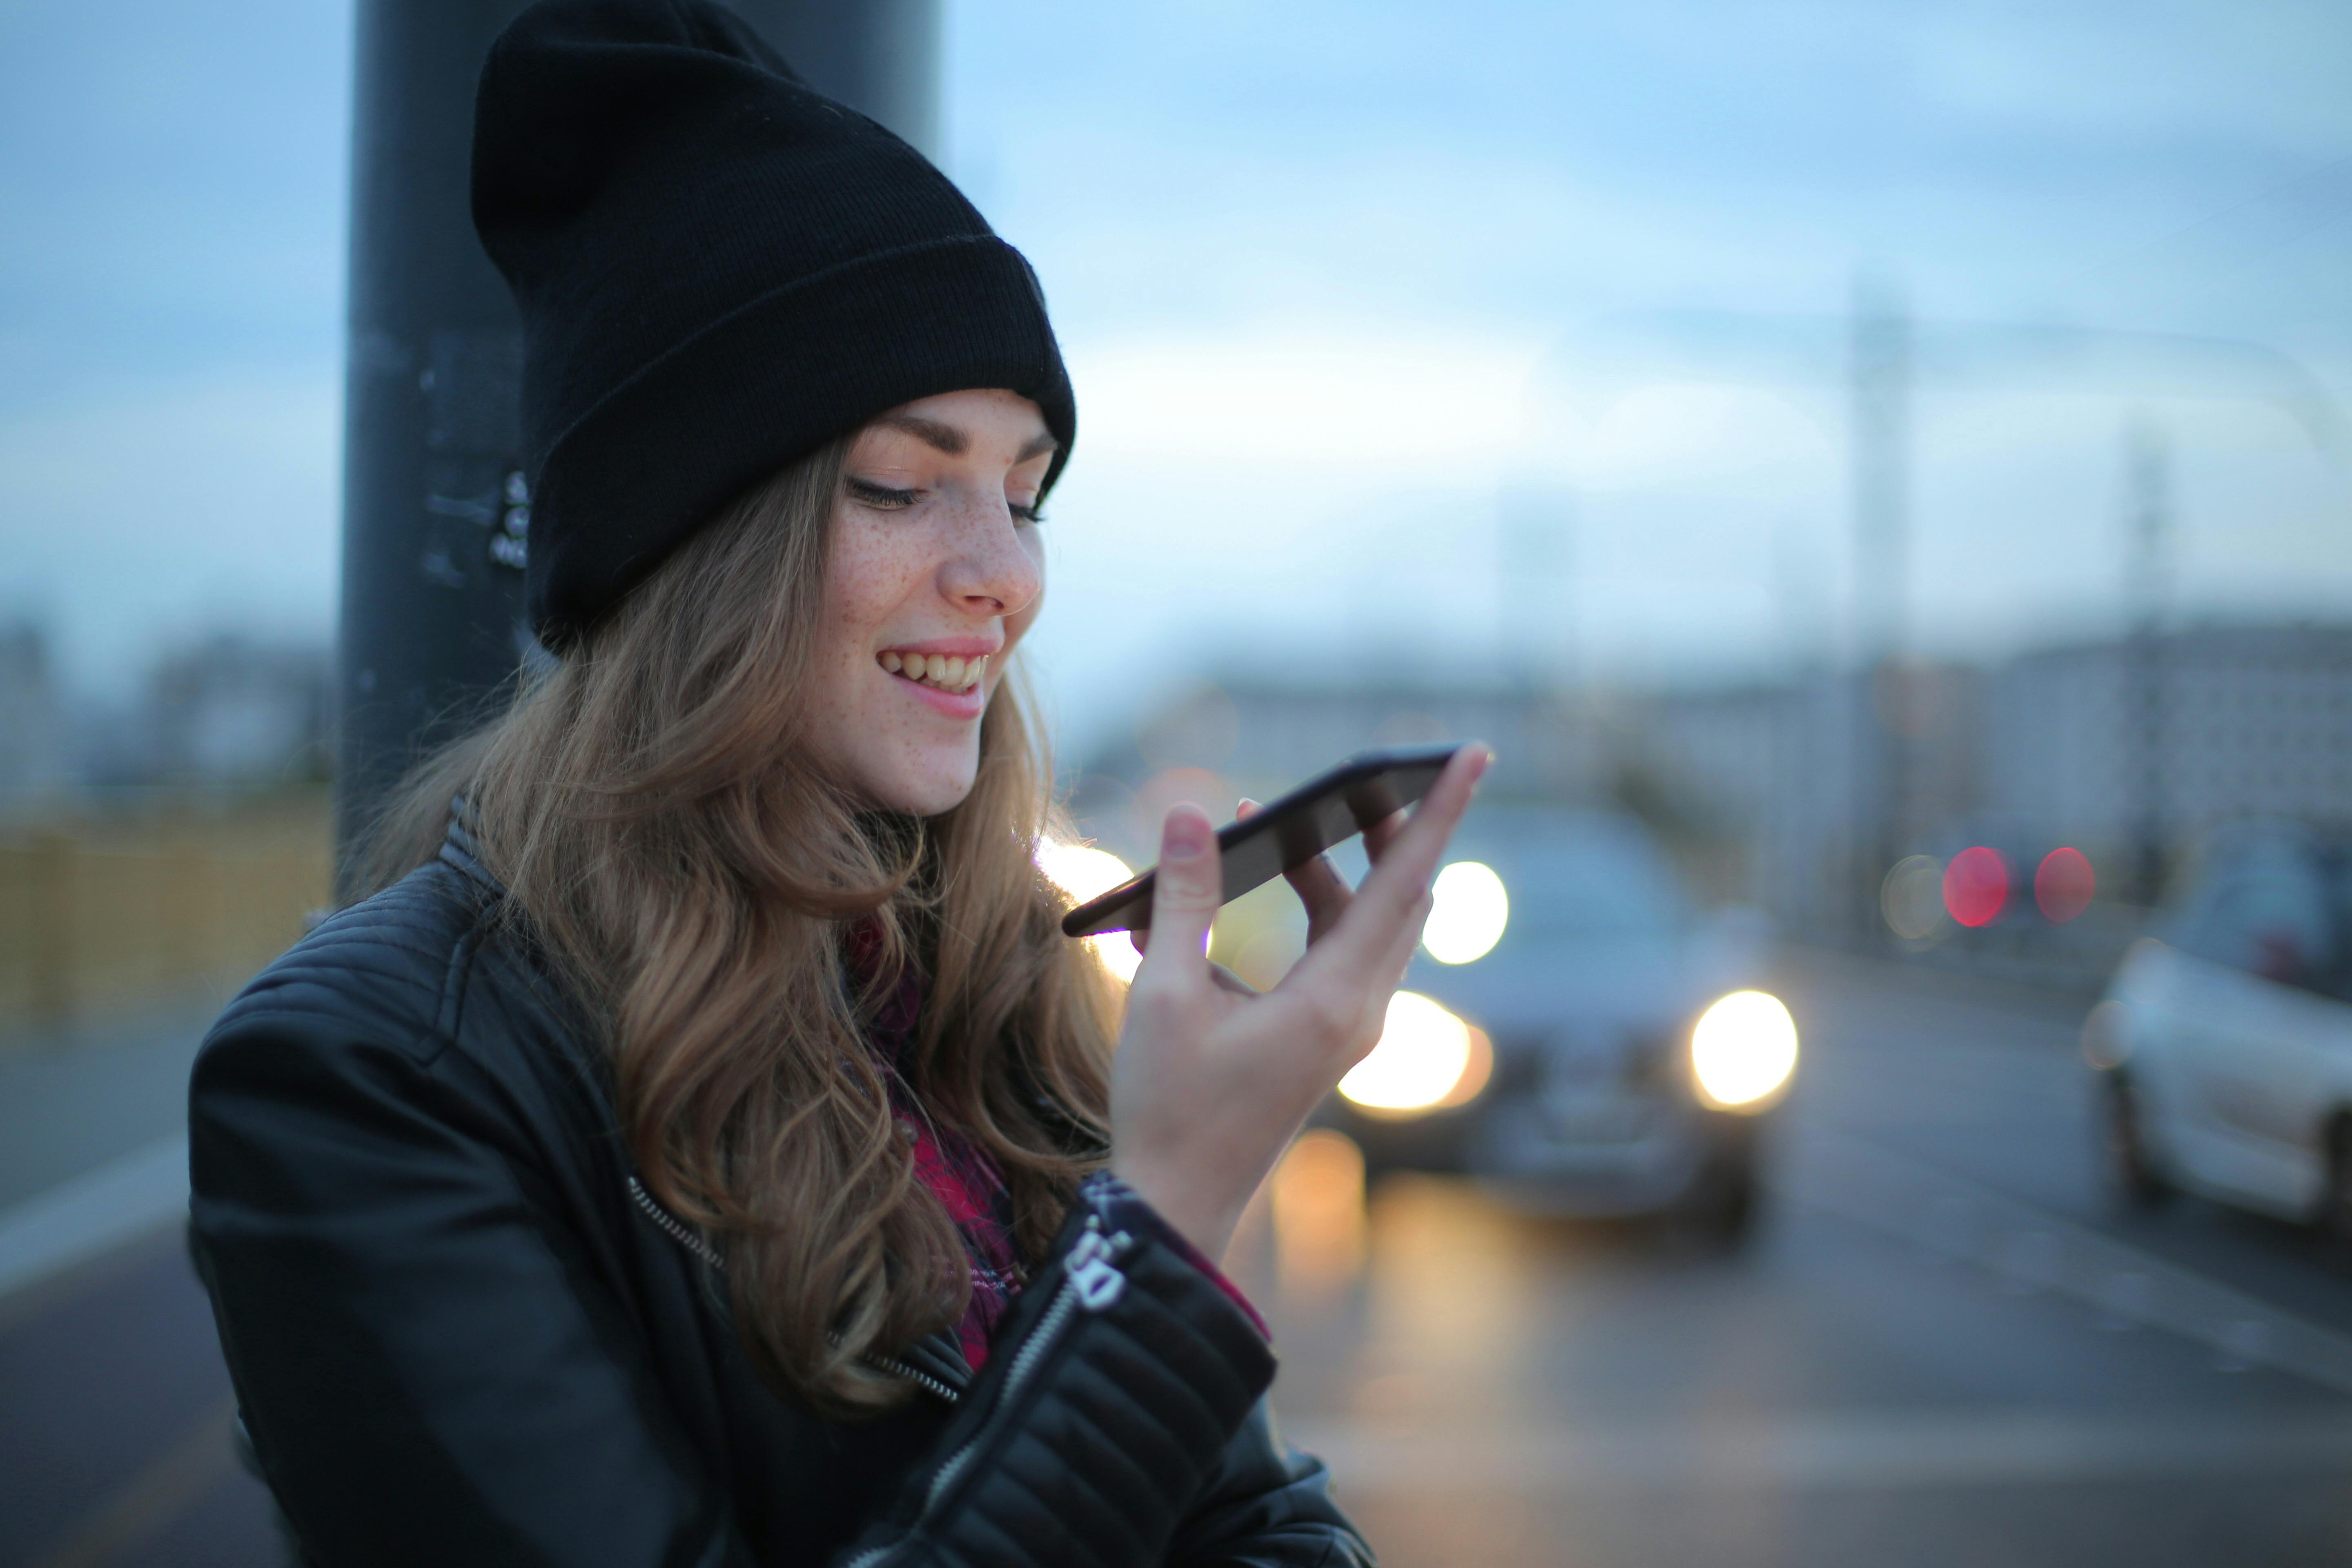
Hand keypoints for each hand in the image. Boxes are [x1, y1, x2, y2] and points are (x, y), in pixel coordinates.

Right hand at [1108, 744, 1490, 1258]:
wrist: (1178, 1199)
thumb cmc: (1169, 1105)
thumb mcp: (1164, 996)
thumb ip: (1182, 900)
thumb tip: (1185, 813)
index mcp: (1333, 1001)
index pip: (1403, 883)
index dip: (1438, 813)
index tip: (1474, 754)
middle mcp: (1359, 1011)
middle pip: (1399, 896)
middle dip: (1387, 826)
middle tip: (1366, 771)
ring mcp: (1348, 1028)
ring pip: (1369, 923)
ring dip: (1333, 869)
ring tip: (1274, 824)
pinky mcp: (1326, 1037)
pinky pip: (1340, 951)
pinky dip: (1312, 909)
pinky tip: (1248, 890)